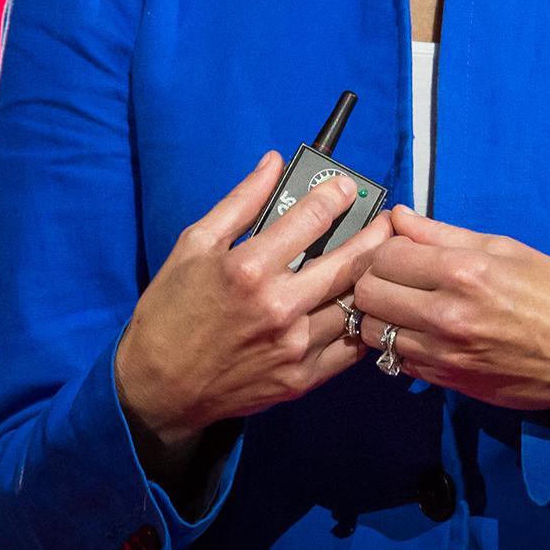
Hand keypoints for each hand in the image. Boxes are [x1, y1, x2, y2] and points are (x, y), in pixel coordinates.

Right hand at [115, 151, 393, 453]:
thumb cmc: (171, 309)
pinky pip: (349, 347)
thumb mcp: (195, 244)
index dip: (337, 195)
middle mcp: (278, 307)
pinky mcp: (301, 378)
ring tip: (383, 262)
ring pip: (354, 305)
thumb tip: (274, 163)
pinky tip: (363, 306)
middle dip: (375, 235)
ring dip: (373, 279)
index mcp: (249, 268)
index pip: (312, 218)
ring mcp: (294, 347)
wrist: (159, 385)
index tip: (348, 187)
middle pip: (348, 262)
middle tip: (389, 222)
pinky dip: (360, 323)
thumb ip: (240, 202)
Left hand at [353, 206, 549, 413]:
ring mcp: (444, 354)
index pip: (385, 255)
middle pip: (367, 294)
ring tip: (406, 306)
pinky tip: (422, 332)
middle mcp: (447, 314)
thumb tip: (400, 217)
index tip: (402, 250)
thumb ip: (443, 234)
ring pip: (373, 332)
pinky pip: (397, 360)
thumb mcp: (505, 249)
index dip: (387, 249)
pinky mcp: (447, 381)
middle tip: (396, 277)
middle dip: (374, 280)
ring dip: (381, 316)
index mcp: (464, 271)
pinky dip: (399, 344)